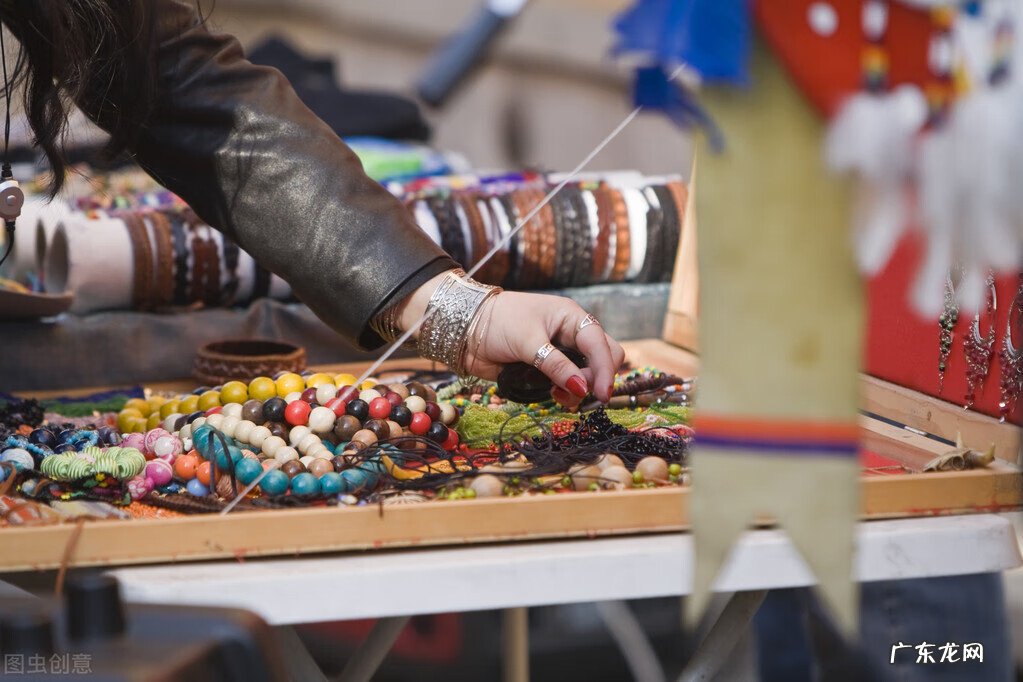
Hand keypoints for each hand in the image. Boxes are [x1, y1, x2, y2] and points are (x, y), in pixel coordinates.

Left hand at [400, 271, 625, 405]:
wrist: (467, 330)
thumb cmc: (499, 322)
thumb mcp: (529, 341)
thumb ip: (556, 365)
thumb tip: (582, 388)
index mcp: (571, 318)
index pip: (600, 344)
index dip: (605, 369)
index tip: (601, 394)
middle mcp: (571, 334)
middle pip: (602, 358)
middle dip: (597, 378)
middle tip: (580, 393)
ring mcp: (561, 353)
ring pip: (587, 374)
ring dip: (580, 389)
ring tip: (561, 396)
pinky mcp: (547, 369)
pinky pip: (569, 384)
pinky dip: (567, 393)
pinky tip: (555, 396)